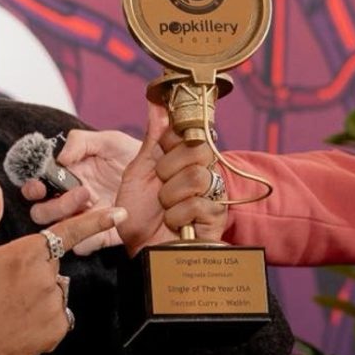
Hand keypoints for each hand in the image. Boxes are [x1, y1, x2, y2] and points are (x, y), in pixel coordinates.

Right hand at [0, 178, 119, 354]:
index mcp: (24, 255)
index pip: (68, 232)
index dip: (94, 220)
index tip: (118, 213)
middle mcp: (45, 280)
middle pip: (53, 262)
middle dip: (35, 266)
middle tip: (3, 281)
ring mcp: (53, 308)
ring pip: (55, 288)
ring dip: (39, 291)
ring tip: (7, 303)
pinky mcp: (55, 332)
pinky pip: (58, 313)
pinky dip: (43, 315)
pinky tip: (18, 320)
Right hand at [21, 129, 139, 253]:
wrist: (162, 174)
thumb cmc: (130, 155)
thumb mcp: (109, 140)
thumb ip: (81, 142)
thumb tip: (60, 158)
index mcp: (66, 177)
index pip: (36, 188)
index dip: (33, 189)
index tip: (42, 186)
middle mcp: (71, 201)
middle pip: (41, 214)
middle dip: (54, 207)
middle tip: (83, 192)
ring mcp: (84, 219)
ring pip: (60, 232)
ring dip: (73, 222)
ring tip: (100, 204)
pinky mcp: (101, 235)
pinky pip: (85, 246)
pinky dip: (93, 238)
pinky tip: (116, 218)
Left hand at [115, 102, 228, 254]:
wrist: (142, 252)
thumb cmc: (139, 214)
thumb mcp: (138, 173)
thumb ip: (151, 140)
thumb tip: (156, 103)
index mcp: (184, 159)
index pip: (191, 130)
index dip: (172, 139)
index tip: (160, 153)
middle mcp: (202, 172)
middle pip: (198, 149)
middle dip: (169, 168)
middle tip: (159, 185)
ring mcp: (212, 195)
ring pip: (198, 176)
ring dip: (171, 195)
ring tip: (164, 208)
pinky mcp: (217, 218)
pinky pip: (200, 204)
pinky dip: (178, 215)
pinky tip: (174, 223)